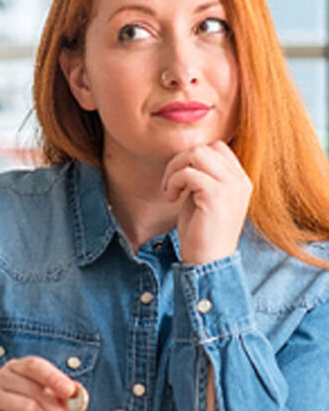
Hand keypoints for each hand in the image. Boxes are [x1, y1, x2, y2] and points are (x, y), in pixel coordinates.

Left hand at [162, 141, 251, 264]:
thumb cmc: (202, 234)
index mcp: (240, 181)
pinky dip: (174, 182)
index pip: (217, 148)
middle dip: (181, 161)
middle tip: (170, 184)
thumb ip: (203, 176)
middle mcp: (240, 181)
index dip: (193, 158)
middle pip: (206, 147)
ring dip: (175, 169)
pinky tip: (171, 198)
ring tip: (170, 190)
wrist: (208, 263)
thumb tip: (186, 156)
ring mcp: (231, 187)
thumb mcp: (205, 198)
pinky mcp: (216, 196)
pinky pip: (189, 173)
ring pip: (197, 155)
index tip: (180, 179)